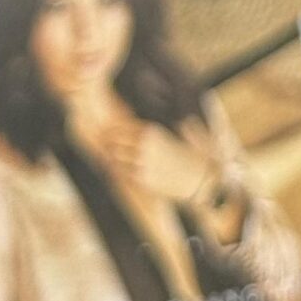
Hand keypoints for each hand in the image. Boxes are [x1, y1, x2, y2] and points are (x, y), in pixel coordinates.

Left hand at [94, 110, 215, 206]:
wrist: (200, 181)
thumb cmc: (190, 155)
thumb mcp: (177, 133)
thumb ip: (160, 128)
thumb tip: (155, 118)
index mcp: (152, 132)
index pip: (122, 126)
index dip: (112, 127)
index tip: (105, 127)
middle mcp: (144, 146)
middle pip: (114, 141)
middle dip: (107, 141)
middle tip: (100, 141)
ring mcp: (142, 165)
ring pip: (115, 158)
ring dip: (108, 156)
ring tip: (103, 154)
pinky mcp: (143, 181)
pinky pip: (122, 174)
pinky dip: (115, 171)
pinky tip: (111, 169)